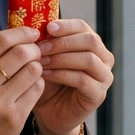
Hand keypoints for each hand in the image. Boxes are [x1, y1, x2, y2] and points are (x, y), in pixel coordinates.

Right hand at [0, 26, 44, 134]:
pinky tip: (31, 87)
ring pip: (33, 70)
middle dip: (34, 49)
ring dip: (37, 67)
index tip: (32, 32)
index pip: (0, 40)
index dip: (22, 32)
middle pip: (21, 52)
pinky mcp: (13, 118)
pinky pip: (36, 89)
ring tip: (32, 71)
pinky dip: (38, 84)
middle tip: (36, 52)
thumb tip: (19, 35)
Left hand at [33, 19, 114, 134]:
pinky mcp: (99, 94)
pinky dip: (62, 75)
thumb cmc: (47, 81)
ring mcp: (104, 77)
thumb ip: (43, 41)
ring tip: (41, 61)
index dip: (66, 25)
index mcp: (91, 44)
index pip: (83, 27)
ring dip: (61, 58)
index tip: (47, 27)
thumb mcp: (44, 58)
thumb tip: (31, 22)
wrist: (49, 112)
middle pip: (90, 40)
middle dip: (63, 42)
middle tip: (41, 46)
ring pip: (88, 59)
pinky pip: (83, 80)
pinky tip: (46, 75)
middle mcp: (103, 58)